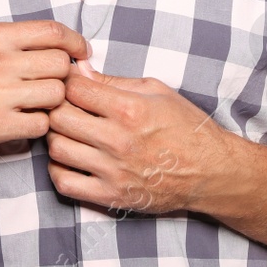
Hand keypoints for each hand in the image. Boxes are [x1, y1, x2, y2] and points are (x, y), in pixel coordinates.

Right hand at [0, 20, 88, 158]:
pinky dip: (39, 125)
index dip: (75, 42)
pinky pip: (42, 124)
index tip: (82, 53)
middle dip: (61, 77)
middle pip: (60, 64)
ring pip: (56, 94)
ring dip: (52, 103)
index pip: (52, 31)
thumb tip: (68, 49)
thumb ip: (19, 44)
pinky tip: (23, 122)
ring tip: (35, 105)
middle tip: (50, 86)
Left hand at [44, 63, 233, 214]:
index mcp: (130, 109)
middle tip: (62, 106)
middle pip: (59, 117)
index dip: (66, 81)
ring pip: (57, 149)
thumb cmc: (186, 127)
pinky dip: (57, 170)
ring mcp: (114, 171)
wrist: (212, 172)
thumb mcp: (156, 91)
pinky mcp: (112, 196)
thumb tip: (80, 69)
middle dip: (55, 106)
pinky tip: (68, 159)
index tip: (69, 83)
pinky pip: (65, 183)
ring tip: (66, 131)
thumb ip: (114, 81)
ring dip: (55, 136)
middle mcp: (119, 141)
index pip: (75, 88)